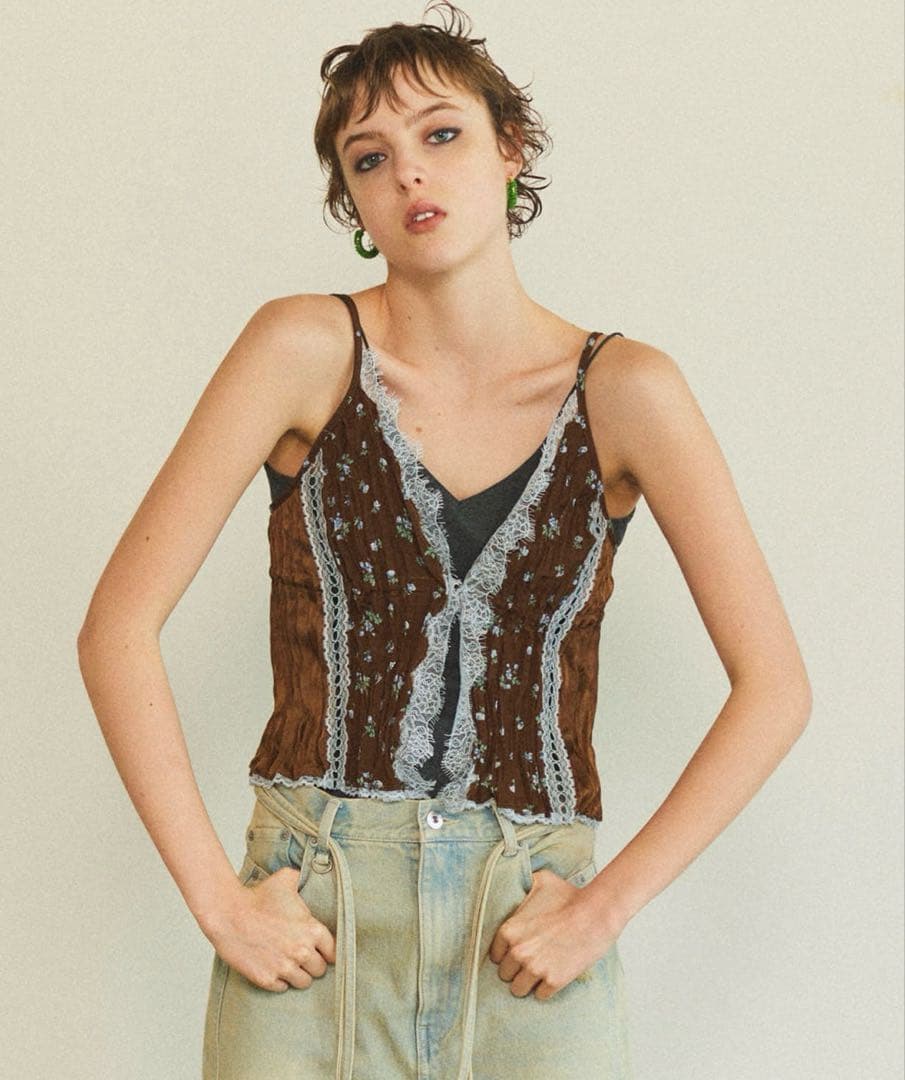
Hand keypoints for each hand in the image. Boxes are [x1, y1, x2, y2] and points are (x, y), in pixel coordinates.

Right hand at [205, 867, 335, 991]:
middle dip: (313, 963)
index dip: (327, 950)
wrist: (228, 914)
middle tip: (302, 955)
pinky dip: (280, 981)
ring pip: (304, 982)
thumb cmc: (257, 896)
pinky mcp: (267, 979)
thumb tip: (309, 875)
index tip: (320, 949)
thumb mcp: (285, 879)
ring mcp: (284, 968)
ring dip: (299, 974)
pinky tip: (274, 967)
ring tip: (289, 963)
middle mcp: (302, 951)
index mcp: (312, 930)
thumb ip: (303, 878)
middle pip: (320, 969)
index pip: (334, 952)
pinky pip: (283, 988)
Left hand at [488, 867, 620, 1000]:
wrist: (596, 913)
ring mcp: (535, 968)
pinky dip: (546, 989)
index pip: (494, 956)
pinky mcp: (553, 981)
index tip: (517, 953)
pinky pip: (541, 995)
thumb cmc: (570, 896)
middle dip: (516, 970)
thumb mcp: (540, 881)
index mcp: (509, 930)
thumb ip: (522, 886)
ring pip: (518, 990)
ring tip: (539, 974)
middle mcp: (518, 952)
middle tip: (530, 963)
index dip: (506, 954)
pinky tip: (554, 976)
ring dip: (528, 984)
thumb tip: (516, 882)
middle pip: (504, 975)